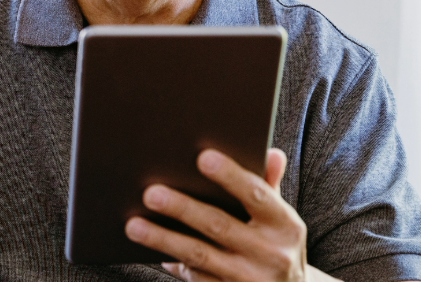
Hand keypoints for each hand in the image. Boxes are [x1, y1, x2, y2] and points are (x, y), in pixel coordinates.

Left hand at [124, 148, 310, 281]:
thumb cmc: (276, 244)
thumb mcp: (280, 217)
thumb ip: (269, 185)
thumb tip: (271, 152)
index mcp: (285, 225)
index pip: (257, 195)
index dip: (230, 176)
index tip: (202, 157)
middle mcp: (271, 254)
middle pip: (219, 226)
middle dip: (183, 208)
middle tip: (151, 193)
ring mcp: (250, 280)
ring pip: (200, 256)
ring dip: (164, 240)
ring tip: (134, 226)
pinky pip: (197, 278)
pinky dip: (174, 263)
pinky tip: (151, 250)